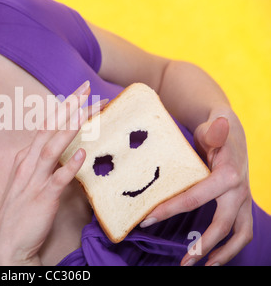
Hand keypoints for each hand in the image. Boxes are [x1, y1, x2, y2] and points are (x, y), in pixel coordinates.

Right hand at [0, 81, 105, 264]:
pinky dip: (68, 167)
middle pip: (48, 129)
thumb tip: (66, 151)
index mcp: (26, 158)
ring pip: (51, 148)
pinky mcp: (42, 199)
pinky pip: (56, 180)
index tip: (80, 94)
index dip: (63, 109)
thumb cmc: (20, 212)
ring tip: (85, 111)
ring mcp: (34, 180)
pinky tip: (82, 155)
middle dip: (67, 108)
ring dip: (68, 129)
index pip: (47, 127)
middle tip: (85, 88)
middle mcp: (28, 164)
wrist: (7, 244)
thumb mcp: (29, 181)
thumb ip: (44, 164)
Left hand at [141, 108, 252, 265]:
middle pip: (222, 223)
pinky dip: (231, 247)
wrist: (232, 133)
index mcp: (227, 174)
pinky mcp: (242, 205)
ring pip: (240, 234)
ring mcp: (243, 200)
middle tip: (184, 261)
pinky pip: (242, 231)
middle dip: (203, 244)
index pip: (194, 198)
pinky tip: (214, 257)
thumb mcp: (211, 130)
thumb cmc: (215, 132)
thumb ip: (214, 131)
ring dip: (223, 253)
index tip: (146, 220)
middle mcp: (239, 190)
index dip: (169, 210)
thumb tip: (221, 125)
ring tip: (202, 266)